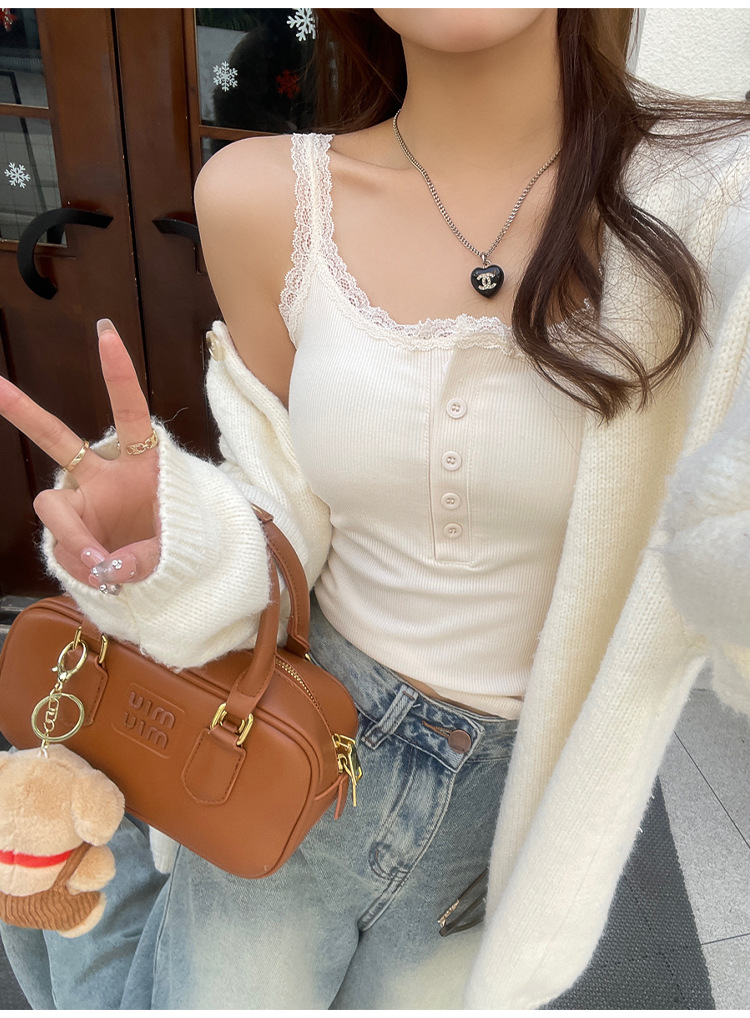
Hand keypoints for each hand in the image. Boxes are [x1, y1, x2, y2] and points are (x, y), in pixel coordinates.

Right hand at [0, 320, 160, 592]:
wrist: (170, 572)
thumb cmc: (179, 543)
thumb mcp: (180, 547)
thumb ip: (149, 556)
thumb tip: (109, 568)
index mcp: (144, 462)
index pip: (129, 412)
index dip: (118, 375)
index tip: (106, 334)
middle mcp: (107, 476)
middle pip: (59, 440)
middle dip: (25, 413)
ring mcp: (84, 504)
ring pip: (51, 506)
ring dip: (73, 537)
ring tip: (102, 566)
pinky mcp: (72, 532)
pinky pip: (63, 548)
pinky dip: (81, 566)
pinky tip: (101, 578)